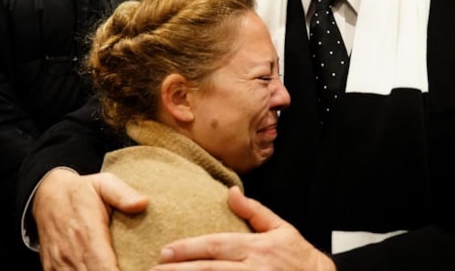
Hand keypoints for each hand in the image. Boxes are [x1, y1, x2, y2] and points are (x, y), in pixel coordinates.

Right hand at [33, 168, 147, 270]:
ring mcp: (59, 264)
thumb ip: (123, 194)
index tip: (134, 270)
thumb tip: (143, 203)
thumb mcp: (104, 184)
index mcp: (88, 233)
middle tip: (129, 268)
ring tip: (114, 268)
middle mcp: (71, 253)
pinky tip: (94, 270)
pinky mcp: (51, 268)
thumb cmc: (81, 191)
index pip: (104, 268)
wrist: (47, 195)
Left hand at [152, 186, 334, 270]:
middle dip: (179, 270)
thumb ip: (254, 212)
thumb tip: (231, 192)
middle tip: (155, 268)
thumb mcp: (281, 229)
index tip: (166, 250)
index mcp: (256, 248)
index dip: (189, 248)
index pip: (215, 246)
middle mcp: (252, 269)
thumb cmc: (300, 259)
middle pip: (209, 269)